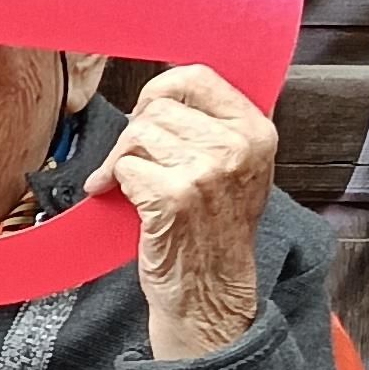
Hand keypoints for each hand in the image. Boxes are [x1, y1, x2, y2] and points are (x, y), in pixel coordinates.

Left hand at [86, 65, 274, 359]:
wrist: (211, 292)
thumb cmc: (216, 231)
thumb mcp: (238, 168)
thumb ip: (215, 124)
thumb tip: (170, 84)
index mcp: (256, 132)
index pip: (198, 76)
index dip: (161, 89)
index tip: (147, 111)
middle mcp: (237, 147)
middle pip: (159, 106)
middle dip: (136, 132)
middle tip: (136, 160)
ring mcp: (206, 171)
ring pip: (137, 135)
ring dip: (122, 160)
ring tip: (130, 184)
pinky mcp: (174, 197)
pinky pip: (124, 166)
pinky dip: (112, 183)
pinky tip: (123, 201)